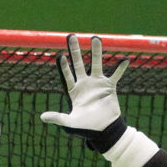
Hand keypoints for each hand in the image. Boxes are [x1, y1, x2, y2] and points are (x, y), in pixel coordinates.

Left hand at [40, 34, 129, 148]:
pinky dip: (120, 68)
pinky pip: (116, 75)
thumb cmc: (86, 127)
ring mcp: (97, 84)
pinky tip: (125, 59)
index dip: (64, 66)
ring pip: (96, 64)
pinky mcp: (109, 87)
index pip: (67, 75)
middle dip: (75, 51)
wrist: (103, 130)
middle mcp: (85, 84)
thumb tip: (42, 117)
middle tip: (71, 36)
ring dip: (96, 52)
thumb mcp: (70, 122)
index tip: (61, 55)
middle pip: (79, 64)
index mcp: (74, 91)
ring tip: (95, 38)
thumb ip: (57, 117)